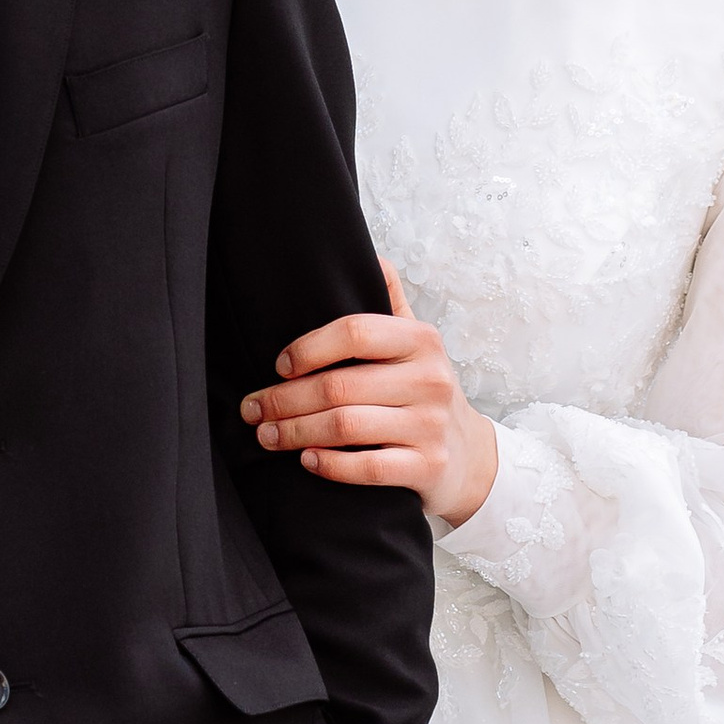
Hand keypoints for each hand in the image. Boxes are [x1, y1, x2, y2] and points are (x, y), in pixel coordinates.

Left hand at [241, 264, 499, 529]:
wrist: (470, 454)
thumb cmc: (424, 391)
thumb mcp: (416, 343)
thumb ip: (390, 300)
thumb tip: (368, 254)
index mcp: (422, 340)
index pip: (354, 332)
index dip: (308, 348)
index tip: (278, 365)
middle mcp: (430, 379)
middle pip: (338, 385)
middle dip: (283, 399)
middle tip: (253, 409)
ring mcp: (430, 425)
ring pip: (344, 426)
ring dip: (294, 432)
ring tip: (267, 435)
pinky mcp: (427, 466)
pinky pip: (366, 468)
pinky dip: (328, 464)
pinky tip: (307, 460)